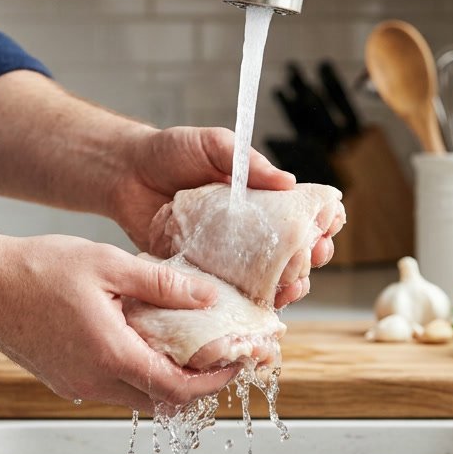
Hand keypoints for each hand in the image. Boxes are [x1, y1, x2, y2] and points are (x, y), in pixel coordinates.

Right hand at [0, 234, 239, 410]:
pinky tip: (144, 341)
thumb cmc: (35, 270)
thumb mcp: (108, 265)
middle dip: (197, 385)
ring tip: (187, 346)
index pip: (177, 390)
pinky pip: (111, 387)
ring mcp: (76, 385)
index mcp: (111, 356)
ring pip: (136, 396)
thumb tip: (207, 297)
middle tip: (220, 357)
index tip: (236, 363)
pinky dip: (137, 373)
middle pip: (161, 401)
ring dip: (165, 379)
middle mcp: (94, 382)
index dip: (214, 382)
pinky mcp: (63, 380)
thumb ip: (162, 284)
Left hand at [109, 126, 335, 305]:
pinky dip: (245, 305)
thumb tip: (288, 181)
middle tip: (313, 257)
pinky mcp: (200, 273)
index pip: (300, 215)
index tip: (328, 227)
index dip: (320, 224)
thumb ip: (246, 161)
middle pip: (292, 252)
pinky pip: (227, 295)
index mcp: (258, 199)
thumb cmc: (169, 152)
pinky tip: (258, 308)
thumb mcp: (212, 145)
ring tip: (293, 288)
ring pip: (266, 279)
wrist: (124, 173)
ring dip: (287, 287)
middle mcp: (247, 232)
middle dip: (311, 259)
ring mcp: (225, 256)